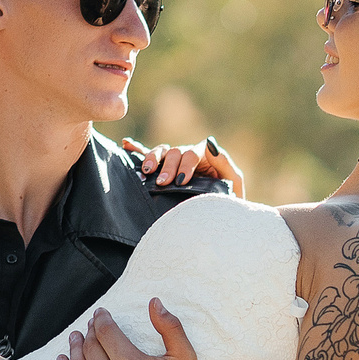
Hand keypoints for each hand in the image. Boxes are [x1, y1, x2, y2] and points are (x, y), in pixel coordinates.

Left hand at [53, 301, 212, 359]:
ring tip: (75, 337)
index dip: (101, 319)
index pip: (106, 331)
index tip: (101, 313)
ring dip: (75, 347)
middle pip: (90, 345)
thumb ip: (170, 326)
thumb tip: (155, 302)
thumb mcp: (184, 357)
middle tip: (91, 324)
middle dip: (90, 331)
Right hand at [122, 134, 243, 198]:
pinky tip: (126, 144)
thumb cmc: (228, 197)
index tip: (181, 181)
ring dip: (152, 159)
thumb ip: (224, 163)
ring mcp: (174, 162)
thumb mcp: (232, 181)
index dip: (186, 165)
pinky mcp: (163, 170)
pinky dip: (137, 149)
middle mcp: (187, 156)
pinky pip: (148, 156)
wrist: (219, 215)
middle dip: (168, 167)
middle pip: (175, 152)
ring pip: (161, 152)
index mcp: (205, 156)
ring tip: (147, 172)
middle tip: (163, 183)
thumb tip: (211, 144)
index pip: (193, 154)